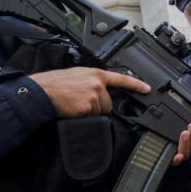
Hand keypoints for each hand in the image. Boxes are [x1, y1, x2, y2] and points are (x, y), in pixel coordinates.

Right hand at [30, 67, 150, 117]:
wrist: (44, 91)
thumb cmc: (56, 84)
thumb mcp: (78, 75)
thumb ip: (92, 80)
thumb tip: (100, 90)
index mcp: (96, 74)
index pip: (121, 79)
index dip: (136, 84)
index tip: (147, 89)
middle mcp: (98, 84)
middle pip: (108, 103)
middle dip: (98, 106)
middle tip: (81, 101)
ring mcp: (94, 96)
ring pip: (100, 112)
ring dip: (90, 112)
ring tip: (76, 104)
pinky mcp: (88, 107)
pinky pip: (91, 118)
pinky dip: (84, 117)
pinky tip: (74, 110)